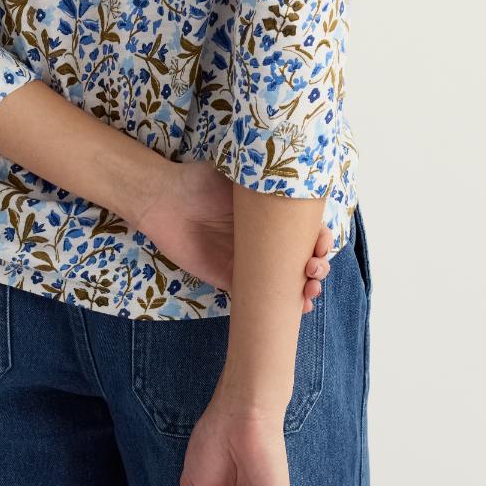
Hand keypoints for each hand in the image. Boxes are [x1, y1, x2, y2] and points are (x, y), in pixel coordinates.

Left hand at [137, 158, 330, 311]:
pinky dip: (280, 307)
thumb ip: (267, 181)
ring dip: (306, 289)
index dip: (320, 239)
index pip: (305, 230)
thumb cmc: (200, 183)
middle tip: (313, 270)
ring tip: (309, 292)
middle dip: (318, 267)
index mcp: (270, 216)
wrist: (164, 202)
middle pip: (301, 258)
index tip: (321, 245)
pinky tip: (297, 310)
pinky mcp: (230, 278)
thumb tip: (299, 177)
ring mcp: (249, 261)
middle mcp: (264, 239)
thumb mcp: (241, 176)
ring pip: (287, 281)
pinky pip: (259, 298)